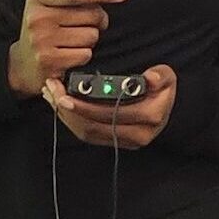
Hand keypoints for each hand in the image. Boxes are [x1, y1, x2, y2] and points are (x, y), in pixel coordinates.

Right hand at [7, 0, 123, 97]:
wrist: (22, 64)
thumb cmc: (42, 30)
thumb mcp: (50, 6)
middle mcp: (38, 18)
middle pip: (91, 15)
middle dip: (98, 20)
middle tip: (88, 25)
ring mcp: (42, 40)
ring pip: (91, 36)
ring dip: (90, 40)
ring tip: (74, 41)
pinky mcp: (49, 61)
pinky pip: (85, 54)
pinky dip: (83, 55)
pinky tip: (70, 55)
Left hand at [44, 65, 177, 148]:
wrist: (167, 108)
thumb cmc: (163, 90)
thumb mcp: (167, 78)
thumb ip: (160, 76)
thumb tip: (150, 79)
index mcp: (149, 118)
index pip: (111, 114)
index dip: (85, 106)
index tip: (66, 93)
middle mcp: (136, 135)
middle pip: (93, 126)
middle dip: (69, 109)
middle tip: (52, 91)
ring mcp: (123, 141)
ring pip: (87, 132)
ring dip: (66, 115)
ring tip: (51, 94)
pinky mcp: (113, 142)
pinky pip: (87, 134)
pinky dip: (71, 119)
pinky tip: (60, 104)